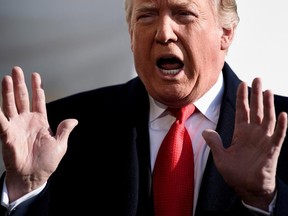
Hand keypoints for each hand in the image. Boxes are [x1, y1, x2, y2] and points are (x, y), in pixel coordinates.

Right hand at [0, 67, 77, 201]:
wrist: (33, 176)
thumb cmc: (47, 162)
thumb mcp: (60, 145)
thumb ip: (64, 131)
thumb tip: (74, 120)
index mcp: (40, 121)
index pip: (38, 100)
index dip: (37, 88)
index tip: (35, 75)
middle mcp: (27, 120)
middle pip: (22, 98)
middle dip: (20, 84)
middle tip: (17, 69)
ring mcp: (16, 126)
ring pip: (11, 104)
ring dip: (8, 91)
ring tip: (7, 78)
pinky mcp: (6, 134)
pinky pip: (0, 120)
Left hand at [202, 78, 286, 210]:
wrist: (247, 189)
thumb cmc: (235, 174)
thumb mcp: (220, 158)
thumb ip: (215, 143)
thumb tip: (206, 131)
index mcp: (240, 133)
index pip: (242, 111)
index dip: (242, 98)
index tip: (242, 83)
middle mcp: (253, 133)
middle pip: (256, 110)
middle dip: (256, 94)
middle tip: (258, 78)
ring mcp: (263, 141)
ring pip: (267, 118)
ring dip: (268, 105)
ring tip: (267, 90)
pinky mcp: (272, 150)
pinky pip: (278, 136)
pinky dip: (281, 126)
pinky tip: (283, 114)